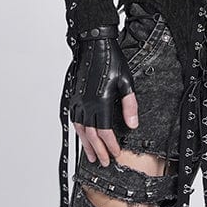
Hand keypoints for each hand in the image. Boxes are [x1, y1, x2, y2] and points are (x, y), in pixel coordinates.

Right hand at [69, 34, 138, 166]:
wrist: (94, 44)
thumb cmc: (112, 60)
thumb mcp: (126, 81)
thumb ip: (129, 105)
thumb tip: (132, 124)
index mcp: (101, 101)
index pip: (105, 131)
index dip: (110, 145)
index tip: (116, 154)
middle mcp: (87, 103)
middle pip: (92, 134)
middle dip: (99, 150)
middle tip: (105, 162)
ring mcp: (78, 100)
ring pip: (80, 129)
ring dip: (86, 144)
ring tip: (91, 156)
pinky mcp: (74, 96)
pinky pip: (74, 119)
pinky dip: (78, 131)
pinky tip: (82, 135)